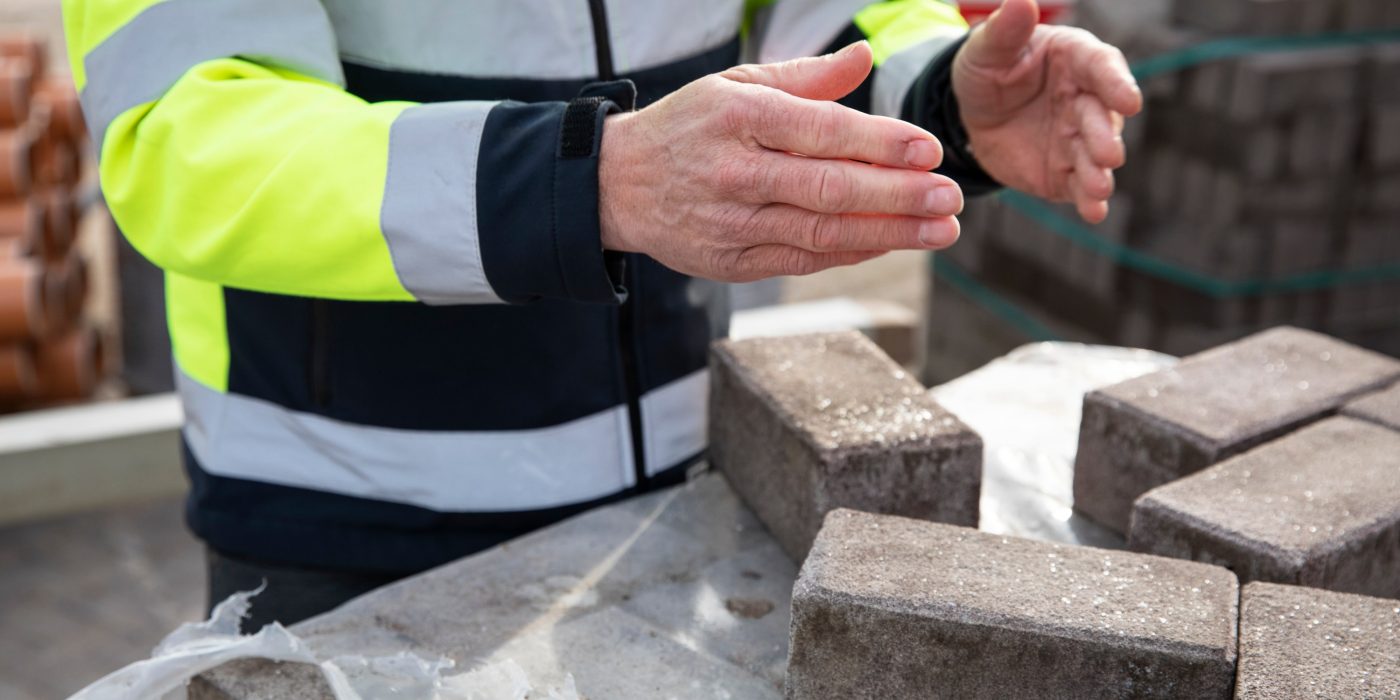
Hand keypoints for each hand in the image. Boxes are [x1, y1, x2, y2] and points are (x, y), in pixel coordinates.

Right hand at [599, 42, 963, 281]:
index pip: (822, 133)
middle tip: (950, 198)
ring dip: (888, 234)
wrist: (618, 185)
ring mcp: (731, 224)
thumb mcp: (737, 84)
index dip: (881, 144)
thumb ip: (806, 77)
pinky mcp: (730, 263)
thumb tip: (864, 57)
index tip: (929, 151)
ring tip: (939, 229)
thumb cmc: (689, 127)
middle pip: (829, 190)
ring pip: (821, 233)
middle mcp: (735, 173)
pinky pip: (802, 261)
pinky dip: (851, 253)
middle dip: (898, 196)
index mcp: (739, 117)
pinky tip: (890, 243)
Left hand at [953, 0, 1142, 222]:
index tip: (1128, 100)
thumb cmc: (986, 70)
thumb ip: (1005, 30)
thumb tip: (1021, 1)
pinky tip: (1093, 212)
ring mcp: (1079, 138)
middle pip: (1103, 118)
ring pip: (1096, 156)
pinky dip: (1089, 201)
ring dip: (1100, 173)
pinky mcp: (1065, 172)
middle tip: (1108, 155)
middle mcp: (1086, 99)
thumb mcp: (986, 49)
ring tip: (1099, 188)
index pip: (1102, 67)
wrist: (970, 113)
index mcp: (1076, 59)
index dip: (1116, 83)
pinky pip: (1080, 187)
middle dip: (1106, 137)